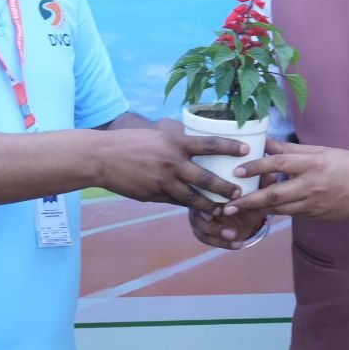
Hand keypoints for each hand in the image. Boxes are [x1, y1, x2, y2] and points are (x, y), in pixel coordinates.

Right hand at [95, 124, 247, 207]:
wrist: (101, 157)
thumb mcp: (156, 135)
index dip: (230, 147)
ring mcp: (163, 181)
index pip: (209, 144)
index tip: (247, 149)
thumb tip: (196, 142)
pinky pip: (176, 203)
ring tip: (223, 211)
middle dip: (226, 188)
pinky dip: (188, 208)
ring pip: (193, 198)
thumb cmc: (130, 142)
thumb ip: (176, 141)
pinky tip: (199, 214)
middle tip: (240, 193)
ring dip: (211, 206)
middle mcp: (172, 162)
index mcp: (175, 143)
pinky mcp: (154, 195)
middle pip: (206, 179)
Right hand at [188, 171, 272, 248]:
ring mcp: (197, 215)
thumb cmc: (248, 195)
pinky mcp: (201, 230)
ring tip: (234, 235)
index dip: (209, 200)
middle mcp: (198, 198)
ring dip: (217, 232)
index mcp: (207, 185)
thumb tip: (272, 174)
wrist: (246, 212)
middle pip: (196, 211)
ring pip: (199, 226)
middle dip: (212, 221)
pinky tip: (238, 244)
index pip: (202, 190)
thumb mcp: (256, 190)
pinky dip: (222, 243)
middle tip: (229, 227)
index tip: (223, 208)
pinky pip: (205, 237)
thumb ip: (262, 183)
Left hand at [225, 140, 348, 220]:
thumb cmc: (346, 163)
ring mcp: (314, 204)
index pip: (278, 163)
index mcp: (312, 164)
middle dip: (249, 201)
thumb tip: (265, 143)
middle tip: (227, 205)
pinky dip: (276, 212)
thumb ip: (290, 149)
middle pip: (275, 194)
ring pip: (280, 209)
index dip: (256, 167)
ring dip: (258, 210)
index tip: (237, 171)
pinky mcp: (316, 216)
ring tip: (237, 210)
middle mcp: (312, 185)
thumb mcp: (319, 151)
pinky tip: (262, 211)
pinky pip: (291, 215)